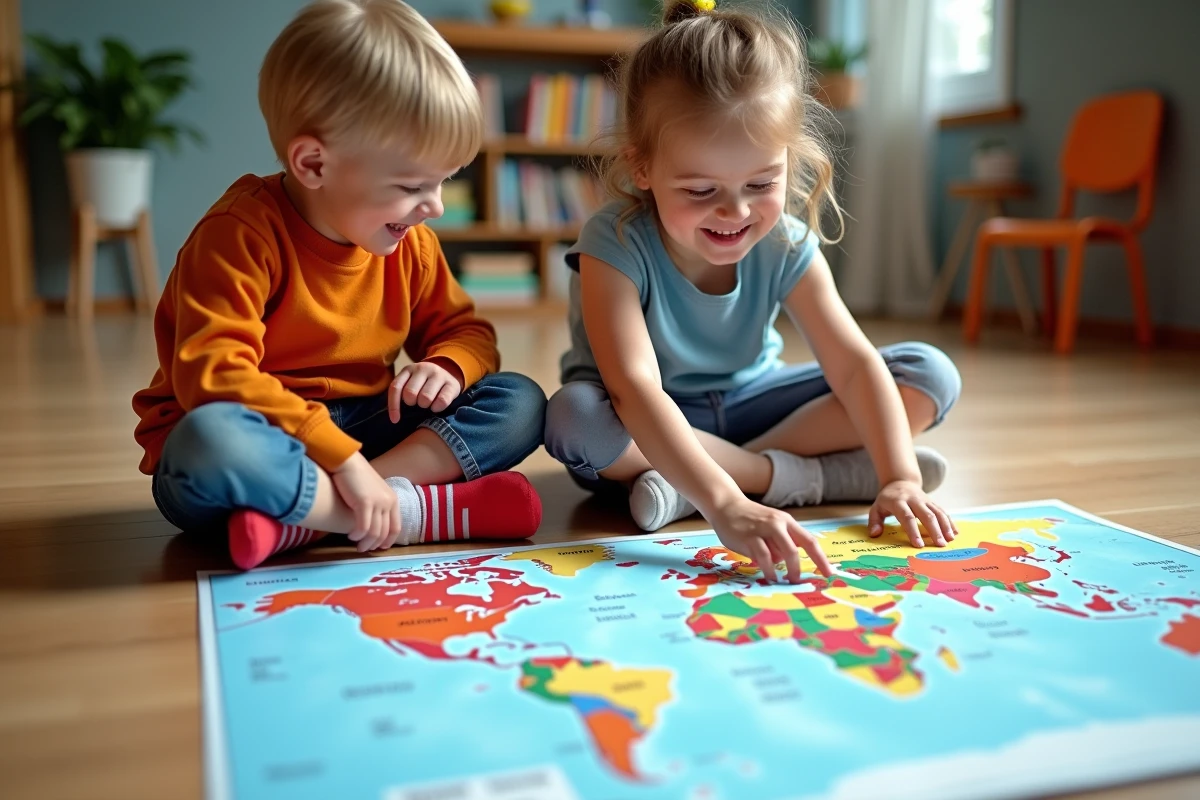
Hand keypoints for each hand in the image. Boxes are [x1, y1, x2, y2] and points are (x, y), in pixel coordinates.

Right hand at [331, 452, 401, 551]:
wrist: (346, 462)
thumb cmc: (356, 477)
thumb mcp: (372, 492)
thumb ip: (376, 506)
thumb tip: (371, 525)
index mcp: (393, 499)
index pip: (396, 527)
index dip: (388, 541)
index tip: (379, 548)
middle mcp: (389, 501)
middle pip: (385, 532)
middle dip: (374, 545)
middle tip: (363, 549)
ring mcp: (378, 502)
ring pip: (375, 532)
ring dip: (365, 542)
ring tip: (356, 544)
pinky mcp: (365, 502)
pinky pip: (363, 527)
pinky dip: (357, 534)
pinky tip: (351, 535)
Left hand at [389, 360, 463, 422]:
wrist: (448, 375)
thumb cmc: (424, 385)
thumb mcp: (410, 384)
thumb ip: (401, 394)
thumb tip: (395, 417)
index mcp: (408, 370)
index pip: (395, 387)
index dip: (393, 406)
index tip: (395, 420)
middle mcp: (423, 368)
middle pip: (410, 393)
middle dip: (412, 403)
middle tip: (417, 403)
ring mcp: (438, 375)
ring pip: (425, 397)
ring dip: (425, 406)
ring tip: (428, 404)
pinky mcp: (452, 383)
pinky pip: (442, 401)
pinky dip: (437, 408)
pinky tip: (436, 407)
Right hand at [709, 498, 832, 583]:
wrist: (726, 505)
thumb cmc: (751, 519)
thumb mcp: (771, 526)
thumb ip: (781, 542)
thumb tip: (789, 563)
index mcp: (786, 522)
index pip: (809, 541)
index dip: (820, 559)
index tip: (828, 573)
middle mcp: (777, 524)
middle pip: (794, 550)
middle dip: (797, 569)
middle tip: (796, 581)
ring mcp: (762, 530)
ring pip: (780, 554)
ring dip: (783, 570)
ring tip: (780, 580)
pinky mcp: (749, 537)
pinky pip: (763, 557)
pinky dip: (768, 569)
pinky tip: (769, 576)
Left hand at [868, 479, 957, 547]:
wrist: (900, 481)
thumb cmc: (887, 499)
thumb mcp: (876, 507)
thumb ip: (874, 520)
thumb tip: (875, 534)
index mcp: (898, 502)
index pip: (907, 517)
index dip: (913, 531)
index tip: (918, 545)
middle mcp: (914, 500)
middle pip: (926, 515)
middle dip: (934, 530)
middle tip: (940, 545)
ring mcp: (925, 500)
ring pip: (938, 512)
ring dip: (945, 526)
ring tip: (949, 541)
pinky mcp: (932, 502)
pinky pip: (943, 511)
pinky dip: (949, 522)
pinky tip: (954, 533)